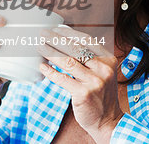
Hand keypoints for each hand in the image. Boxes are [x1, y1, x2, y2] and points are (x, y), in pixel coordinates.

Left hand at [37, 27, 123, 142]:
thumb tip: (68, 43)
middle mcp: (103, 69)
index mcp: (109, 60)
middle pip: (76, 49)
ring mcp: (94, 81)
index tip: (57, 29)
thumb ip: (92, 60)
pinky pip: (62, 79)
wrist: (108, 120)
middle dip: (57, 39)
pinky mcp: (83, 94)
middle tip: (43, 34)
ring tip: (39, 46)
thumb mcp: (104, 74)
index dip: (70, 33)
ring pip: (68, 62)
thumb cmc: (102, 95)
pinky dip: (50, 72)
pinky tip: (42, 67)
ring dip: (50, 52)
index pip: (88, 41)